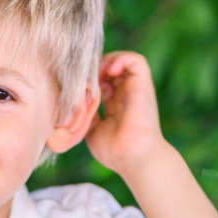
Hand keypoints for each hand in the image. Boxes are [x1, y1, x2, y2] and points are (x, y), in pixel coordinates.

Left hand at [85, 51, 166, 176]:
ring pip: (122, 60)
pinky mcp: (143, 85)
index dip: (89, 78)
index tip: (75, 85)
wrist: (134, 158)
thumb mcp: (93, 131)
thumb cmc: (115, 152)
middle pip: (110, 68)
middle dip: (94, 68)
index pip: (102, 82)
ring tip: (94, 73)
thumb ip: (86, 116)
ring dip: (106, 61)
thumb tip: (73, 106)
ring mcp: (135, 89)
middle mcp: (126, 95)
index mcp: (116, 105)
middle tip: (81, 77)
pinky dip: (121, 59)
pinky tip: (107, 71)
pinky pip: (136, 60)